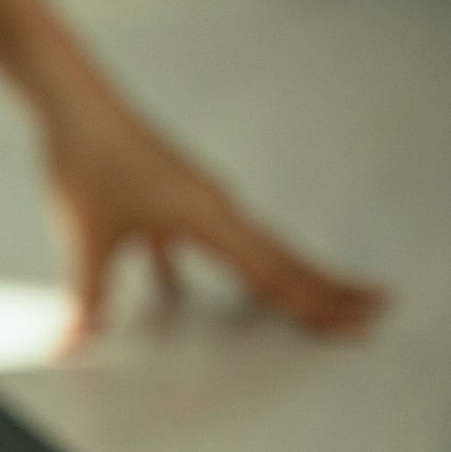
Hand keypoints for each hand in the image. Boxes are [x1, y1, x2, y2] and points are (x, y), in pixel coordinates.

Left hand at [41, 97, 386, 353]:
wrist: (75, 105)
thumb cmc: (87, 163)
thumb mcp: (89, 237)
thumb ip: (89, 296)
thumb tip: (76, 346)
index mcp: (210, 218)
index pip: (276, 273)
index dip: (318, 305)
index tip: (361, 324)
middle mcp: (215, 208)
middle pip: (281, 259)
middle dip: (326, 290)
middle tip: (375, 313)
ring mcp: (193, 202)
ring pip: (249, 251)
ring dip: (281, 279)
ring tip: (308, 304)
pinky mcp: (166, 201)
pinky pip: (200, 247)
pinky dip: (202, 273)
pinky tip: (178, 307)